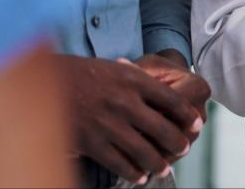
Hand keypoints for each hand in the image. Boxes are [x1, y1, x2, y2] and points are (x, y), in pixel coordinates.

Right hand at [56, 55, 203, 184]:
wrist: (48, 84)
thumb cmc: (86, 74)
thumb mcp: (119, 68)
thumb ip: (143, 81)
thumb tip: (170, 90)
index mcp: (135, 81)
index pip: (172, 100)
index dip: (187, 115)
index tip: (196, 124)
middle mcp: (125, 102)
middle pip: (162, 128)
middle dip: (177, 142)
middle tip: (185, 148)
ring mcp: (109, 124)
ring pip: (143, 150)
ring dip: (158, 162)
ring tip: (165, 168)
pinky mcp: (93, 143)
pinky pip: (119, 163)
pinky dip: (133, 172)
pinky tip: (141, 176)